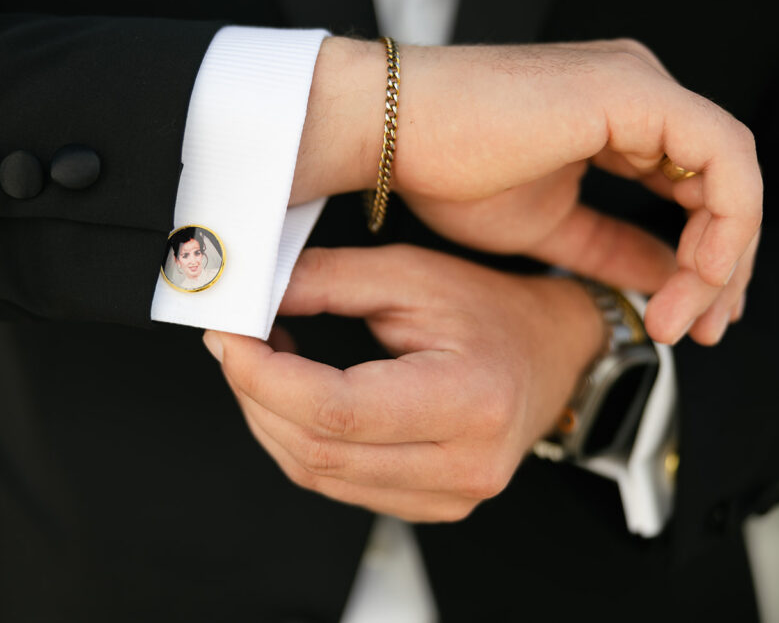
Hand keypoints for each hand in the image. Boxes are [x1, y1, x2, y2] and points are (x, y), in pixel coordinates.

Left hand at [202, 246, 603, 521]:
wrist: (551, 354)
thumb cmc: (492, 310)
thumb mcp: (411, 274)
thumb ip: (326, 281)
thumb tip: (251, 295)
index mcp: (469, 401)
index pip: (336, 411)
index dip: (264, 377)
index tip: (228, 337)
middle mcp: (463, 464)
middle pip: (318, 451)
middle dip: (254, 394)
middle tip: (232, 342)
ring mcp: (448, 496)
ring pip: (317, 476)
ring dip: (269, 420)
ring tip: (260, 365)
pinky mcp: (430, 505)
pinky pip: (337, 485)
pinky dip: (299, 440)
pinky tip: (293, 398)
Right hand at [291, 38, 761, 344]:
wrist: (388, 135)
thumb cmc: (440, 169)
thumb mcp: (546, 227)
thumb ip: (609, 248)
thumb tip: (662, 279)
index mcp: (612, 117)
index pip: (686, 186)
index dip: (700, 254)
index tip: (687, 314)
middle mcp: (634, 93)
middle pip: (717, 183)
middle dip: (720, 265)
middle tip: (702, 328)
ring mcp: (637, 85)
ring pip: (729, 174)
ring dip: (720, 256)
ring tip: (686, 315)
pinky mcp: (634, 91)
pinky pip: (722, 157)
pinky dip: (724, 221)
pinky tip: (695, 272)